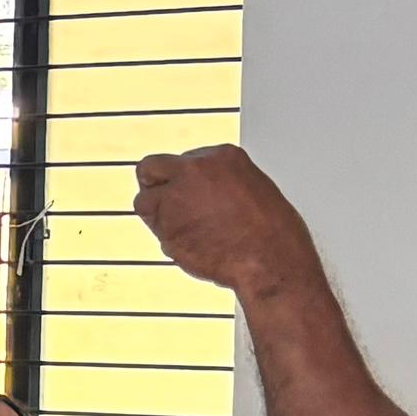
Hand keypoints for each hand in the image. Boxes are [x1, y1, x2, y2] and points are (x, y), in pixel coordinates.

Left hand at [133, 145, 319, 296]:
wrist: (271, 259)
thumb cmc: (272, 231)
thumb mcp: (252, 187)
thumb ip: (218, 183)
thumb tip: (200, 192)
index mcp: (220, 156)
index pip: (181, 161)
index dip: (182, 180)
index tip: (188, 193)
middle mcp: (193, 170)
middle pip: (150, 168)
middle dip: (154, 186)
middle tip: (165, 204)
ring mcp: (175, 196)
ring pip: (144, 202)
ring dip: (158, 216)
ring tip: (190, 231)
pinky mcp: (165, 224)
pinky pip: (156, 231)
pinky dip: (169, 240)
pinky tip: (196, 246)